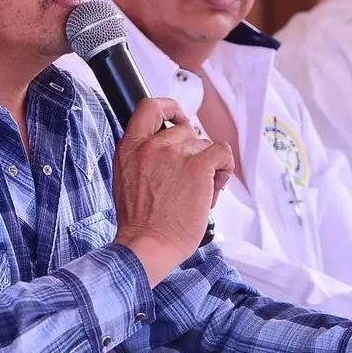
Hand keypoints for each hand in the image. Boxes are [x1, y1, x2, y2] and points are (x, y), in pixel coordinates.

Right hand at [111, 97, 233, 285]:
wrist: (147, 245)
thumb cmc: (141, 223)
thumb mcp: (127, 179)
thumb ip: (143, 157)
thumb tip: (168, 147)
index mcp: (130, 147)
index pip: (149, 108)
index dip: (170, 108)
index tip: (179, 118)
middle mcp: (151, 146)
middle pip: (185, 130)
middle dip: (192, 151)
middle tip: (190, 179)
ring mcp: (175, 154)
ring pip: (204, 145)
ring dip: (208, 166)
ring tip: (199, 192)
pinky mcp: (198, 166)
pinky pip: (222, 152)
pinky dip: (224, 168)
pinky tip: (215, 186)